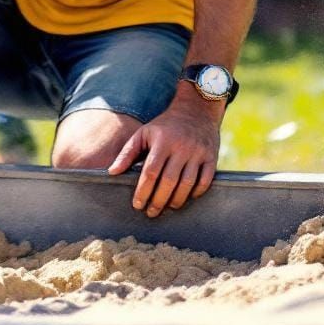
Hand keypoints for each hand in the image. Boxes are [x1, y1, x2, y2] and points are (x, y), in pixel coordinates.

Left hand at [108, 89, 222, 216]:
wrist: (196, 111)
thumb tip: (112, 172)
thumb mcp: (143, 134)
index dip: (143, 190)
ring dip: (176, 200)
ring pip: (187, 184)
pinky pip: (205, 181)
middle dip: (158, 200)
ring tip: (167, 208)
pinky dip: (196, 193)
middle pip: (169, 181)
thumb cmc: (164, 126)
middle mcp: (181, 147)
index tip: (137, 205)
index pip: (151, 171)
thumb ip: (127, 153)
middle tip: (151, 213)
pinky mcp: (211, 157)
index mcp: (162, 141)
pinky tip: (186, 198)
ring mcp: (198, 153)